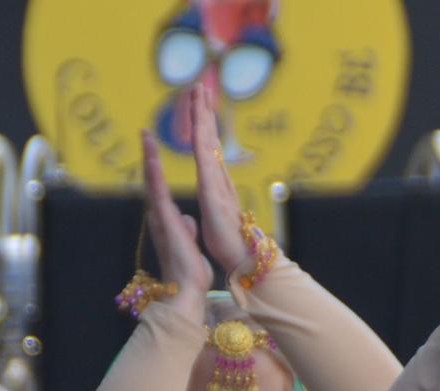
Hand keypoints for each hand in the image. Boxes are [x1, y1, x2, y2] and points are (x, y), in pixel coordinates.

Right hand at [138, 129, 207, 320]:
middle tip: (145, 133)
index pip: (160, 189)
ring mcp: (161, 219)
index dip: (156, 168)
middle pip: (152, 181)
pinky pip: (159, 194)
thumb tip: (186, 221)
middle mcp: (160, 217)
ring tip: (146, 136)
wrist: (186, 291)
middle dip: (149, 156)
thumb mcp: (190, 244)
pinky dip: (155, 175)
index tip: (154, 150)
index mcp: (167, 221)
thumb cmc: (190, 273)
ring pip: (152, 183)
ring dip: (149, 158)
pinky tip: (153, 158)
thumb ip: (186, 230)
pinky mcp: (166, 223)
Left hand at [190, 81, 249, 272]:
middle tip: (199, 84)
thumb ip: (214, 205)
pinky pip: (204, 156)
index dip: (203, 125)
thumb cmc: (229, 243)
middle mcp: (218, 175)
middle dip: (204, 109)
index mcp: (215, 182)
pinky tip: (198, 120)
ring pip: (207, 139)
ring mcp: (216, 179)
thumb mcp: (215, 218)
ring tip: (198, 90)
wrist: (241, 257)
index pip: (207, 147)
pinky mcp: (212, 188)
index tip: (199, 104)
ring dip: (202, 113)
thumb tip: (212, 201)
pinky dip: (201, 136)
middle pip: (209, 135)